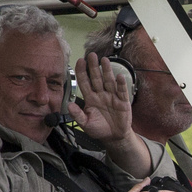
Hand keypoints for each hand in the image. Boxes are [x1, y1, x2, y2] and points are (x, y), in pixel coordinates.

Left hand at [72, 52, 152, 176]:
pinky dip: (121, 84)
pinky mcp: (122, 102)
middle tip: (92, 55)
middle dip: (93, 66)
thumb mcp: (85, 124)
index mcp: (90, 98)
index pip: (84, 82)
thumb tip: (69, 105)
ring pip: (108, 81)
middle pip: (96, 78)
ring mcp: (112, 97)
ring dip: (107, 71)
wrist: (114, 137)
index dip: (81, 71)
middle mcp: (101, 95)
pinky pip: (122, 91)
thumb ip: (77, 115)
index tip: (79, 61)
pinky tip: (119, 77)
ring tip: (104, 60)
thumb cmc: (99, 129)